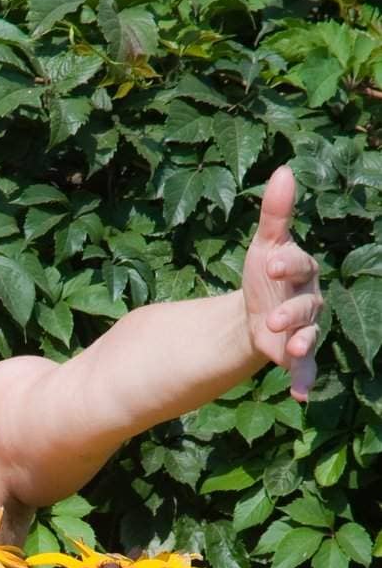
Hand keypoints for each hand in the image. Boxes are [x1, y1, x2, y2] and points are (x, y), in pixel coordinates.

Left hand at [241, 166, 322, 402]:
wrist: (257, 311)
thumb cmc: (265, 274)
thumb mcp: (264, 245)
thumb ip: (275, 214)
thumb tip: (283, 170)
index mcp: (302, 270)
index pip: (299, 265)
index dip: (287, 264)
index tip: (270, 263)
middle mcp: (310, 299)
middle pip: (306, 304)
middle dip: (292, 311)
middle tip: (274, 318)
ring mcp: (305, 328)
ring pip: (309, 335)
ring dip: (301, 342)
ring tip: (292, 348)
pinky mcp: (296, 353)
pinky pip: (306, 367)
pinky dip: (303, 380)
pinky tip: (300, 396)